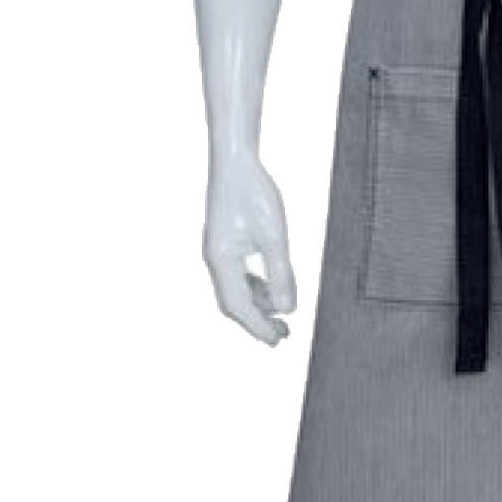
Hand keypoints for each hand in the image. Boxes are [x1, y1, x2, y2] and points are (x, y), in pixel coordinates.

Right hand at [202, 152, 296, 346]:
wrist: (235, 160)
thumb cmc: (254, 192)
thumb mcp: (275, 236)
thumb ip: (280, 273)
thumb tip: (287, 309)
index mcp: (221, 259)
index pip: (239, 306)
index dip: (258, 327)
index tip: (277, 342)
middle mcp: (214, 258)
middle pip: (233, 303)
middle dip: (257, 321)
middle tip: (282, 336)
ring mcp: (217, 250)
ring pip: (235, 289)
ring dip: (258, 304)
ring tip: (282, 314)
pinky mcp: (224, 241)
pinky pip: (237, 274)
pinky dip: (255, 285)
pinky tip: (272, 287)